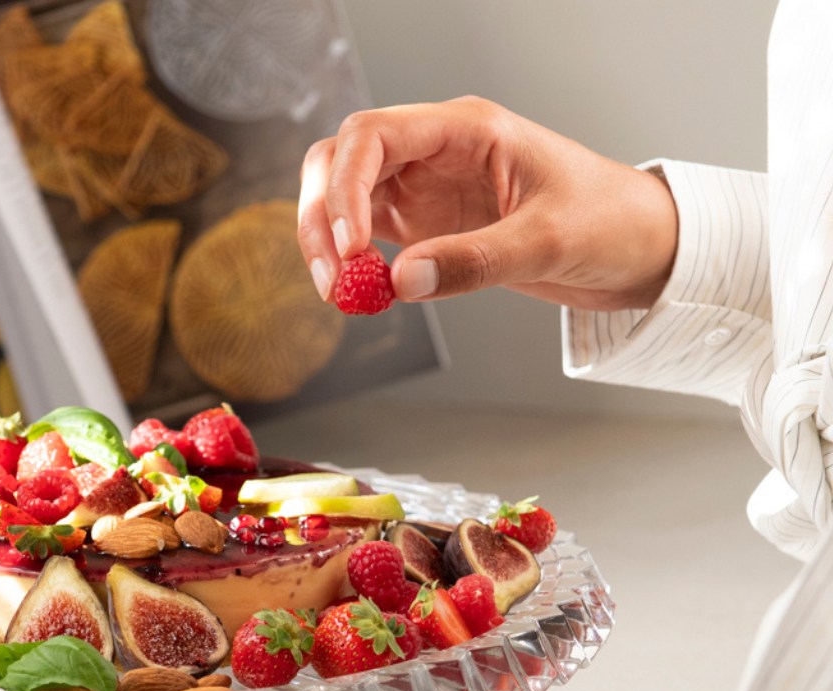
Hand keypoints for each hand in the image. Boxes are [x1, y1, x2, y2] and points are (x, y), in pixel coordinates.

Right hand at [298, 97, 678, 310]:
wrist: (637, 247)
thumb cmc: (609, 222)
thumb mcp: (548, 241)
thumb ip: (474, 262)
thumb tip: (401, 283)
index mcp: (465, 129)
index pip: (372, 135)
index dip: (344, 187)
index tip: (350, 247)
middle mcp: (434, 151)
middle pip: (340, 161)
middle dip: (320, 217)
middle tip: (333, 280)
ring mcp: (424, 188)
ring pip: (342, 199)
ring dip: (326, 242)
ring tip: (342, 293)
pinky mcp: (425, 226)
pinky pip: (366, 237)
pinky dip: (351, 265)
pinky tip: (361, 294)